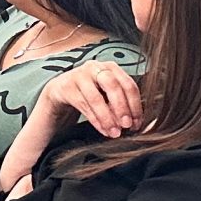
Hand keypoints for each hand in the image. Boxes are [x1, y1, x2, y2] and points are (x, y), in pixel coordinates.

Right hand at [0, 62, 139, 195]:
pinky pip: (82, 103)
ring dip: (108, 117)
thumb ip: (122, 104)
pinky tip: (102, 130)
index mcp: (110, 67)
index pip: (128, 83)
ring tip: (114, 133)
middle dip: (122, 107)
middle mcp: (94, 67)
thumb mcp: (108, 98)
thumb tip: (142, 123)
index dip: (135, 105)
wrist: (58, 96)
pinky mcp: (64, 86)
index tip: (138, 123)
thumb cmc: (90, 98)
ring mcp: (77, 75)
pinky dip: (95, 119)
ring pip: (96, 96)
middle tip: (127, 126)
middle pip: (113, 85)